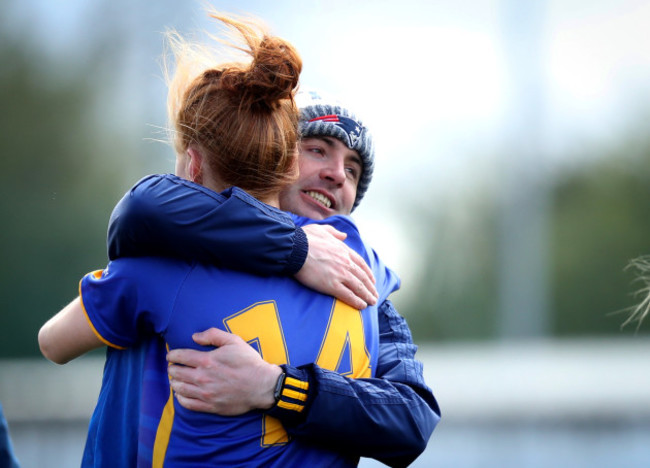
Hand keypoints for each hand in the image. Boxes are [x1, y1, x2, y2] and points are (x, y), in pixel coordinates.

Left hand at [166, 328, 281, 414]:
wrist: (261, 385)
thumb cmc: (249, 362)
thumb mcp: (234, 341)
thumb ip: (213, 335)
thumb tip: (195, 336)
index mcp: (207, 360)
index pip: (180, 357)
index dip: (172, 355)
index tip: (171, 356)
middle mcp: (202, 377)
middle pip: (176, 373)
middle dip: (172, 368)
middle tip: (173, 367)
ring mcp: (205, 393)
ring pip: (179, 388)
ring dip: (174, 382)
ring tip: (175, 379)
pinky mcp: (209, 406)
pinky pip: (187, 404)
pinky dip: (180, 398)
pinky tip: (181, 393)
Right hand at [296, 224, 377, 308]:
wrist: (295, 248)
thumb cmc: (305, 238)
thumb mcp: (322, 229)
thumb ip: (335, 233)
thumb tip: (343, 235)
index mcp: (343, 250)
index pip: (360, 263)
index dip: (368, 273)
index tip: (372, 280)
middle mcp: (345, 262)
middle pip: (362, 277)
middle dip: (370, 287)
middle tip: (375, 295)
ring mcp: (340, 274)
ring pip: (358, 287)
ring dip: (367, 296)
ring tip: (372, 302)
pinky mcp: (331, 285)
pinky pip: (348, 295)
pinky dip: (356, 301)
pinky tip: (362, 306)